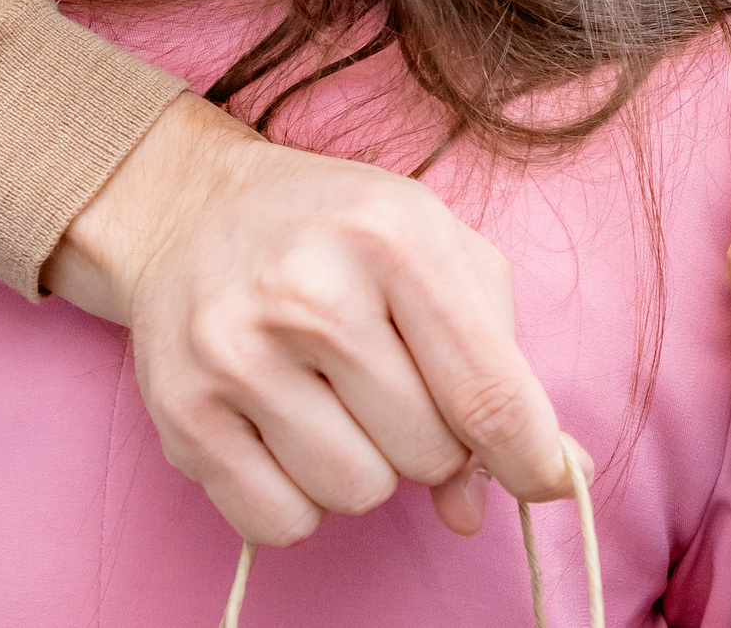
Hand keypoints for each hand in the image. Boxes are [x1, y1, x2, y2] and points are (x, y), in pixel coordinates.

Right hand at [42, 94, 584, 543]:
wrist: (190, 208)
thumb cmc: (336, 232)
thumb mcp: (436, 247)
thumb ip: (495, 361)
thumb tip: (505, 491)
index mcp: (393, 237)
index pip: (488, 392)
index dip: (530, 457)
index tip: (548, 479)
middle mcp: (311, 293)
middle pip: (427, 455)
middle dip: (430, 437)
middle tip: (390, 380)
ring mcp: (237, 355)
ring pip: (356, 494)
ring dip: (363, 466)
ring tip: (331, 397)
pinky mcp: (182, 413)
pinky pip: (280, 521)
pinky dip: (297, 497)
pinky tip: (284, 429)